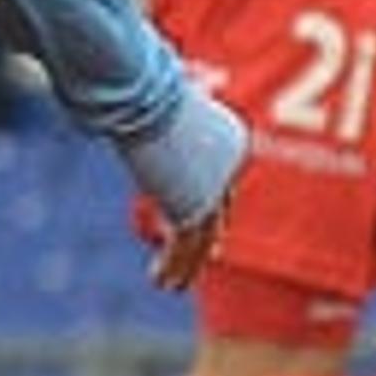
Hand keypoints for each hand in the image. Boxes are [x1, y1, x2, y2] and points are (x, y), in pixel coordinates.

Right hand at [119, 87, 246, 290]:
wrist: (149, 98)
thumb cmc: (145, 89)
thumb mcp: (158, 109)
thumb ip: (160, 121)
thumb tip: (144, 97)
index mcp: (231, 140)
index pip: (218, 183)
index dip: (205, 210)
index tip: (190, 229)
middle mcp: (230, 165)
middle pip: (214, 213)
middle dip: (202, 242)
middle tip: (202, 260)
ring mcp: (217, 188)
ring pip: (201, 236)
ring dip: (185, 264)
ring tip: (171, 285)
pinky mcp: (198, 206)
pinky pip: (185, 244)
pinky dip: (172, 266)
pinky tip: (160, 282)